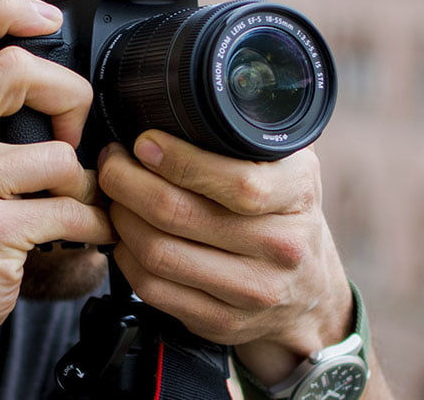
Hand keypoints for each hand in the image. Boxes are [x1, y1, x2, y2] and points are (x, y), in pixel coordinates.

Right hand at [0, 0, 113, 397]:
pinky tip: (88, 234)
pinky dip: (94, 225)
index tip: (46, 17)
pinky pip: (70, 210)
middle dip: (69, 95)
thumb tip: (43, 76)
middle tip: (74, 136)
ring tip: (80, 204)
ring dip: (87, 184)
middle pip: (17, 70)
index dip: (2, 8)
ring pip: (59, 155)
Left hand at [98, 130, 354, 385]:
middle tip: (113, 163)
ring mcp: (252, 291)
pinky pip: (154, 288)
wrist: (310, 294)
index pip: (235, 182)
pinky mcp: (222, 322)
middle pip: (179, 214)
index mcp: (298, 195)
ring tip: (114, 196)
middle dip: (127, 182)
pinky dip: (126, 258)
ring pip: (159, 253)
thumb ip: (252, 139)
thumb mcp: (291, 168)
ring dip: (121, 218)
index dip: (177, 160)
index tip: (144, 143)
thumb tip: (189, 101)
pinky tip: (124, 236)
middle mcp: (281, 246)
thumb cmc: (288, 217)